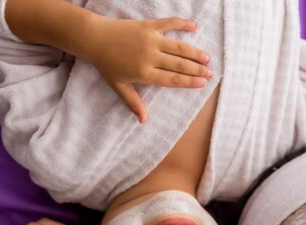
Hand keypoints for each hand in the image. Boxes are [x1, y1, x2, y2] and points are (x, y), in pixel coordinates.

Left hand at [84, 16, 212, 122]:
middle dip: (197, 69)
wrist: (95, 39)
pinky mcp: (149, 25)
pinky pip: (169, 24)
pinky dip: (182, 24)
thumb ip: (133, 102)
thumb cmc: (107, 64)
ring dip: (194, 52)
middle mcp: (150, 56)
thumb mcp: (119, 86)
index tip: (202, 83)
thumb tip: (143, 120)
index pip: (172, 79)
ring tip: (206, 58)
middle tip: (210, 72)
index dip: (189, 81)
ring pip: (179, 47)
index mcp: (144, 73)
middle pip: (179, 65)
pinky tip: (194, 26)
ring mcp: (150, 39)